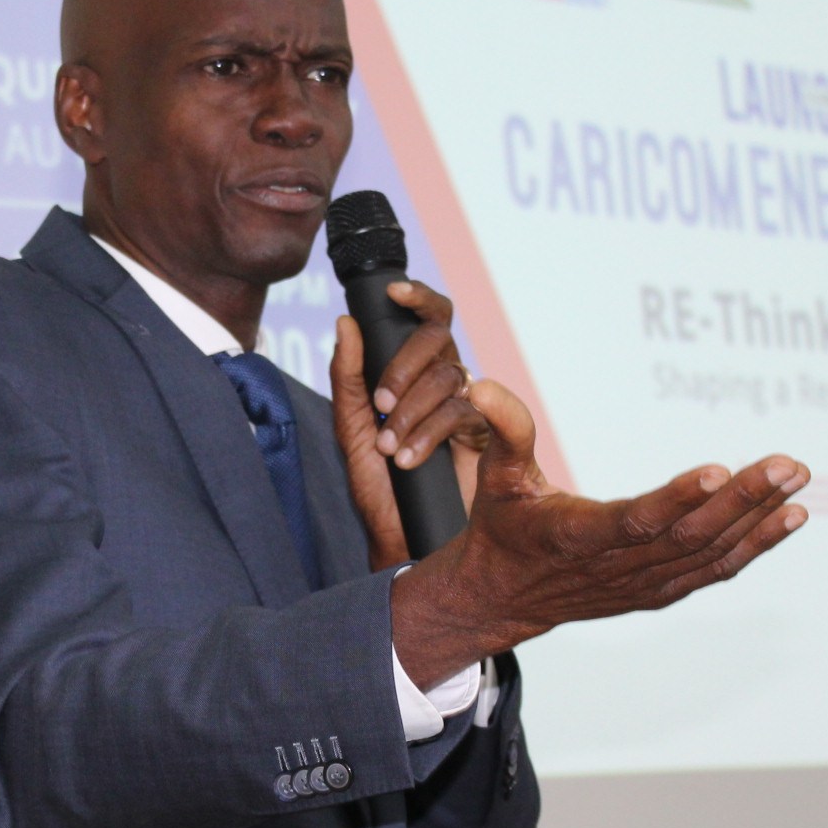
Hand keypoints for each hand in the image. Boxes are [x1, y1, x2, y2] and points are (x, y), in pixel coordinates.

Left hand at [329, 282, 488, 571]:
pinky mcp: (482, 434)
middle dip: (405, 365)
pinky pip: (462, 414)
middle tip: (381, 405)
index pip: (425, 320)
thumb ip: (347, 375)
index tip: (394, 293)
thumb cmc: (376, 482)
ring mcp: (465, 405)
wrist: (398, 534)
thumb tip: (346, 323)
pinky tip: (409, 458)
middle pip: (439, 339)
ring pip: (449, 377)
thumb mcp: (351, 426)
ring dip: (413, 409)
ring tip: (388, 447)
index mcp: (412, 371)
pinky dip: (430, 433)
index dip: (417, 297)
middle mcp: (442, 380)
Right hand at [389, 379, 810, 685]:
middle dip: (743, 500)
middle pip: (690, 536)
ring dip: (759, 518)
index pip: (634, 521)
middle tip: (787, 465)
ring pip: (711, 553)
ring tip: (796, 480)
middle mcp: (617, 568)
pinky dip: (756, 545)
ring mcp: (644, 584)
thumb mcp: (497, 476)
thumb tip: (481, 384)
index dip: (678, 499)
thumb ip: (504, 429)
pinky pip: (716, 569)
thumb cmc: (504, 527)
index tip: (718, 469)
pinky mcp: (661, 591)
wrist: (504, 597)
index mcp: (575, 538)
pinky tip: (791, 516)